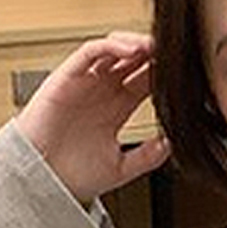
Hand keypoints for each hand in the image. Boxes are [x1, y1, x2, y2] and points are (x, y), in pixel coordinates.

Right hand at [15, 32, 171, 206]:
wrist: (41, 183)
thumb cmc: (71, 176)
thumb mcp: (121, 167)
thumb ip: (148, 156)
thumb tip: (173, 143)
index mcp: (115, 109)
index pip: (144, 81)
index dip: (163, 73)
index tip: (185, 73)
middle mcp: (101, 92)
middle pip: (132, 60)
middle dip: (153, 54)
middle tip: (175, 53)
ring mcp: (84, 82)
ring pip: (113, 49)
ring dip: (135, 44)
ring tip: (155, 47)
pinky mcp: (66, 77)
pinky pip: (90, 52)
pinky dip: (110, 45)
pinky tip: (131, 50)